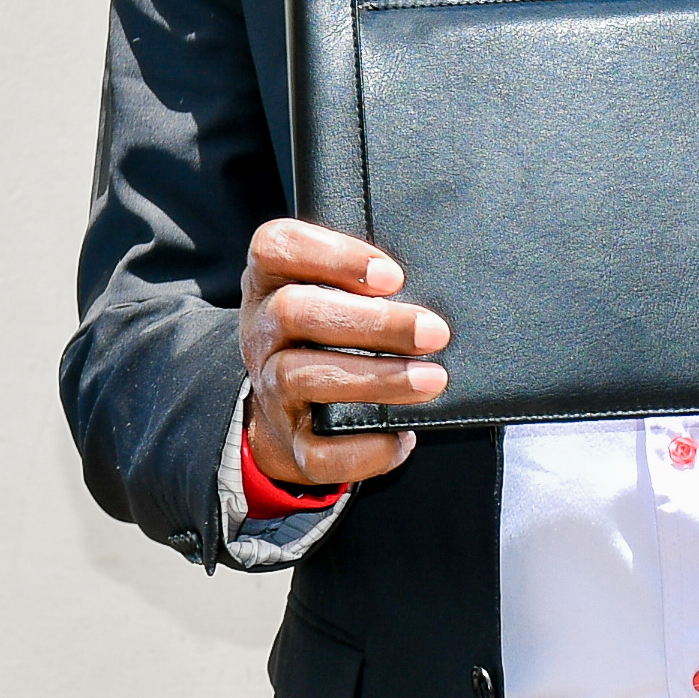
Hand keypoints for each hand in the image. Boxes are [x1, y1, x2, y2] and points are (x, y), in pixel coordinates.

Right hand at [240, 219, 450, 489]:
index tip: (392, 276)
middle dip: (371, 322)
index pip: (275, 246)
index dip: (331, 255)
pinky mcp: (289, 441)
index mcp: (269, 282)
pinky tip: (403, 437)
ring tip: (432, 379)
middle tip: (433, 331)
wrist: (288, 411)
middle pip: (294, 311)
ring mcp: (269, 387)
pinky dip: (365, 447)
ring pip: (303, 376)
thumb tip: (437, 281)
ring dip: (375, 378)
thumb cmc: (330, 333)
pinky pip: (318, 451)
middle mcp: (261, 332)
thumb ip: (366, 279)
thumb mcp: (330, 290)